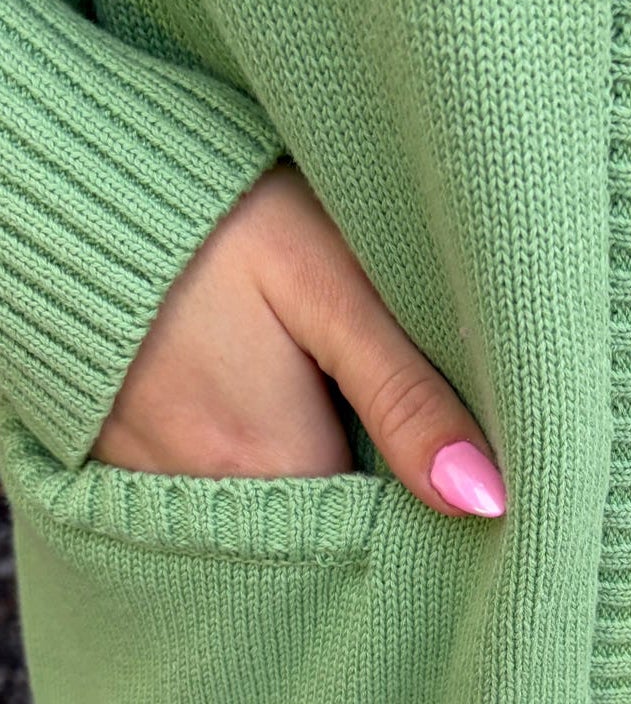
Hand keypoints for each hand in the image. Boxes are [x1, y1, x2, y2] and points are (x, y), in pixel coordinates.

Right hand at [89, 159, 504, 515]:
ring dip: (312, 460)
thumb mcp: (328, 285)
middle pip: (321, 522)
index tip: (455, 451)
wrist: (73, 172)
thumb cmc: (218, 216)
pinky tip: (265, 385)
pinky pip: (211, 476)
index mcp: (267, 466)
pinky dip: (249, 447)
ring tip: (322, 382)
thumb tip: (484, 499)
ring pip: (269, 500)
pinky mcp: (120, 448)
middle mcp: (201, 496)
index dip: (423, 496)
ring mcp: (150, 476)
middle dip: (369, 483)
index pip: (377, 531)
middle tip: (385, 395)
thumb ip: (404, 393)